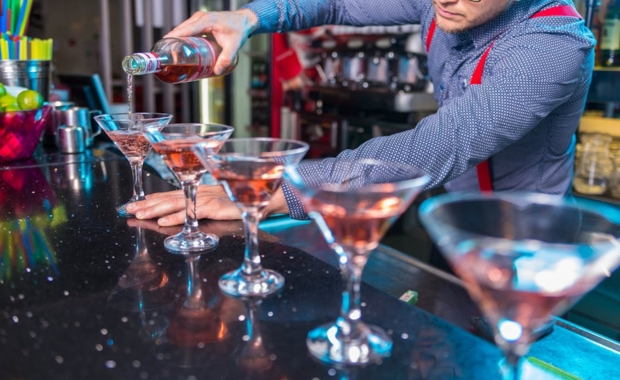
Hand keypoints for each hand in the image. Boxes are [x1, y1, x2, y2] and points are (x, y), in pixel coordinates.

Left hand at [125, 185, 289, 226]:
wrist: (270, 197)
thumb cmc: (251, 201)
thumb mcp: (227, 204)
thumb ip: (213, 207)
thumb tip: (199, 214)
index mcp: (203, 191)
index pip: (174, 193)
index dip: (155, 197)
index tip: (138, 202)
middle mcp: (202, 192)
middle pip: (169, 196)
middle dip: (147, 203)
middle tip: (127, 209)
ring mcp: (208, 199)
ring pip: (175, 202)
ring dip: (154, 209)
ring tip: (137, 214)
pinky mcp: (216, 207)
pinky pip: (191, 211)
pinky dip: (176, 216)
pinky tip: (162, 220)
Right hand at [164, 9, 257, 74]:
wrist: (243, 21)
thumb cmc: (238, 30)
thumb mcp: (234, 45)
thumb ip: (226, 58)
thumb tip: (217, 71)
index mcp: (206, 21)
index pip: (186, 29)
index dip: (174, 37)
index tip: (165, 47)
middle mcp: (200, 18)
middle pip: (181, 29)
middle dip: (172, 42)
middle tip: (168, 57)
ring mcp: (198, 19)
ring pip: (183, 29)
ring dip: (176, 40)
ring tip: (171, 54)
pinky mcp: (199, 22)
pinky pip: (187, 29)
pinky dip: (182, 37)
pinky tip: (179, 48)